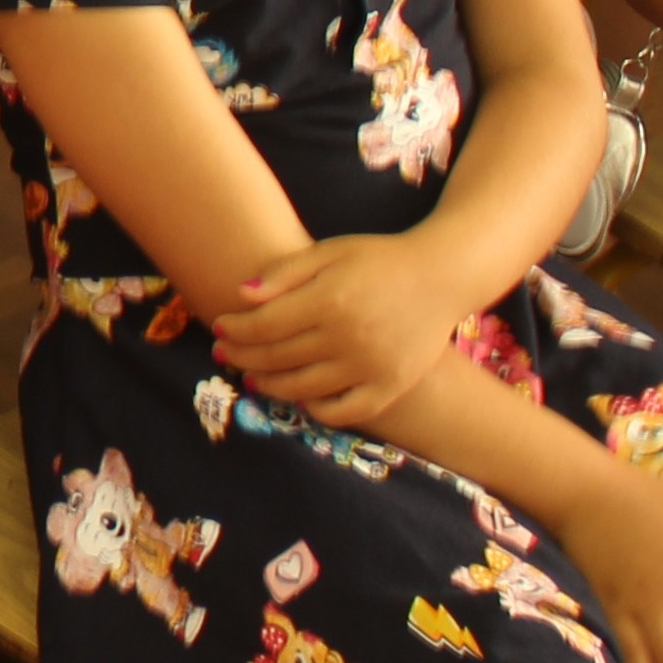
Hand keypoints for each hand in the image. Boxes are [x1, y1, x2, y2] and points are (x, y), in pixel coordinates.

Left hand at [212, 230, 460, 422]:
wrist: (444, 275)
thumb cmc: (379, 259)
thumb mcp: (330, 252)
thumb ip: (285, 272)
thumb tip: (240, 295)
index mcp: (330, 300)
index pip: (264, 326)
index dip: (234, 330)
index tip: (219, 328)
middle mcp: (348, 338)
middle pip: (278, 358)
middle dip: (242, 358)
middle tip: (225, 356)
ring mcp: (371, 366)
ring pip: (303, 387)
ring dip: (270, 386)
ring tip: (253, 379)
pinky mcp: (391, 386)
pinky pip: (345, 411)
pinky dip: (317, 409)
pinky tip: (301, 398)